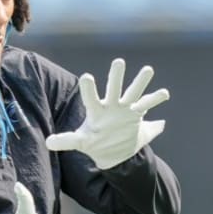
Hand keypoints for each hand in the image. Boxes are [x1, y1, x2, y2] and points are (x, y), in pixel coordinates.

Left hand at [45, 58, 168, 168]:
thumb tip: (48, 142)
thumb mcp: (80, 142)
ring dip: (140, 81)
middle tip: (118, 62)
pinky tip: (164, 93)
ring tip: (148, 70)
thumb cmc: (94, 143)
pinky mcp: (137, 115)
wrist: (113, 151)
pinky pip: (147, 105)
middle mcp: (111, 105)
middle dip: (116, 76)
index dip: (89, 88)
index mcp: (97, 110)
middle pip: (114, 88)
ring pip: (134, 92)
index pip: (91, 97)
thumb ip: (66, 140)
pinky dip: (156, 99)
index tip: (87, 76)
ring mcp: (125, 108)